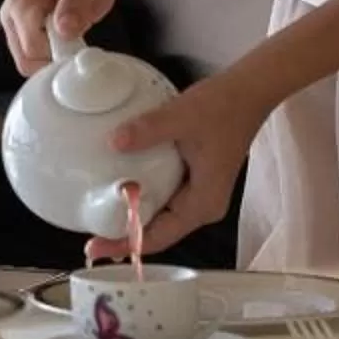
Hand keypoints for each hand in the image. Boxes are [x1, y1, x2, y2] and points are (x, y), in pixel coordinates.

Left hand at [79, 71, 276, 260]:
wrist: (248, 91)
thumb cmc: (225, 107)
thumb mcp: (182, 117)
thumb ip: (148, 130)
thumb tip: (114, 142)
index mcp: (203, 203)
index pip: (159, 237)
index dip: (126, 245)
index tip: (96, 247)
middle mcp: (202, 206)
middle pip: (157, 234)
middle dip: (124, 237)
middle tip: (90, 237)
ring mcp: (198, 194)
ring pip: (160, 218)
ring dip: (131, 219)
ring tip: (98, 218)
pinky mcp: (193, 180)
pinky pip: (163, 198)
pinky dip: (142, 198)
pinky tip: (121, 189)